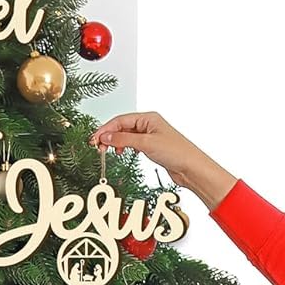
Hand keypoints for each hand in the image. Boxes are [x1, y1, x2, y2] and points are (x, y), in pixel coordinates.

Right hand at [88, 111, 234, 203]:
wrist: (190, 167)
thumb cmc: (176, 152)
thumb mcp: (146, 144)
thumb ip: (124, 140)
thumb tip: (106, 137)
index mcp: (148, 118)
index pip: (120, 120)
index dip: (105, 129)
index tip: (94, 139)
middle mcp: (148, 124)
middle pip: (121, 127)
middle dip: (108, 136)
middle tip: (98, 147)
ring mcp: (149, 135)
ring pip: (126, 136)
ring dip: (116, 143)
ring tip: (108, 151)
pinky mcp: (151, 147)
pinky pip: (132, 144)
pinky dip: (124, 148)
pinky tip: (122, 153)